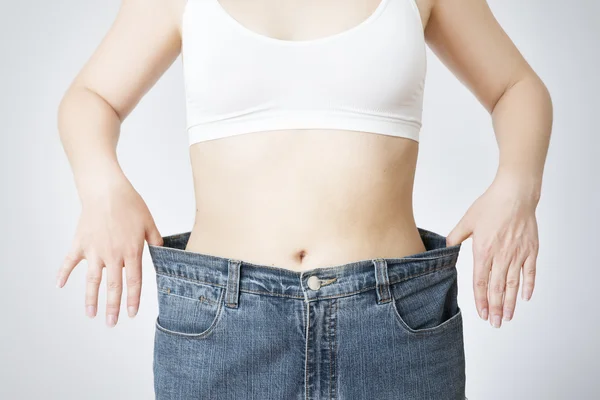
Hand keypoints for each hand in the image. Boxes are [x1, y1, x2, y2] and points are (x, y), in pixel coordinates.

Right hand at [56, 178, 162, 326]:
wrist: (106, 190)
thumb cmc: (130, 203)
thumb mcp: (149, 222)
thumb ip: (156, 240)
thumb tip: (162, 251)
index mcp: (132, 251)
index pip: (134, 282)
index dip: (133, 300)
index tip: (131, 314)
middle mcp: (112, 255)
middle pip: (113, 287)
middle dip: (112, 307)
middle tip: (111, 324)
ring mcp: (94, 251)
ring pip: (92, 280)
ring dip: (91, 299)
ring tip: (91, 314)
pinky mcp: (80, 243)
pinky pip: (69, 261)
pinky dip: (63, 273)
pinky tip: (60, 286)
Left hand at [445, 173, 539, 327]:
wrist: (515, 194)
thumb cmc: (490, 205)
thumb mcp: (466, 221)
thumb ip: (454, 237)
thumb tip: (445, 249)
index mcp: (483, 251)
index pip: (480, 282)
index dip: (480, 300)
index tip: (481, 313)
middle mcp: (501, 256)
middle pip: (497, 288)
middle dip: (495, 308)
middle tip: (494, 324)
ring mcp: (517, 254)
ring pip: (513, 284)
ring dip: (510, 303)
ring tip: (507, 317)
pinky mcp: (530, 250)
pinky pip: (530, 272)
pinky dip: (528, 286)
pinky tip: (524, 298)